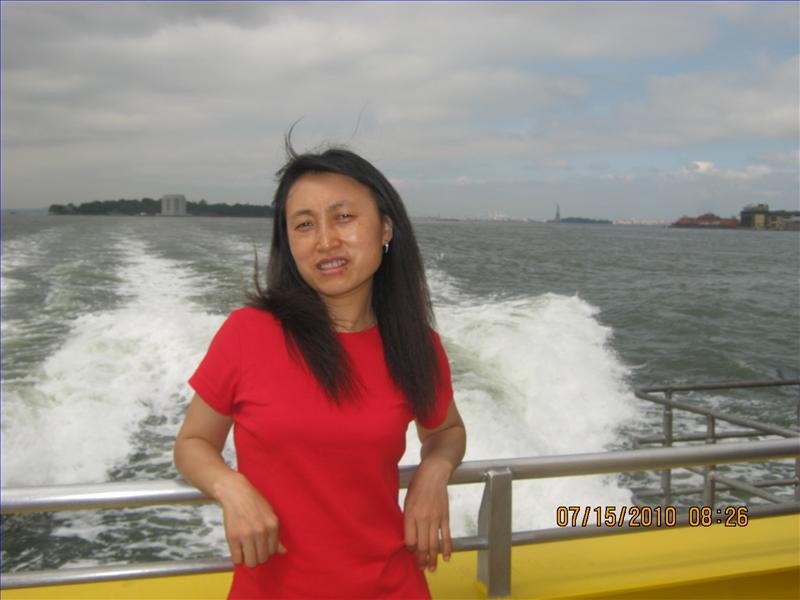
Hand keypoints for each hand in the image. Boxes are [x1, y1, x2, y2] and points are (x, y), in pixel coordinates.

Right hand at [215, 472, 287, 567]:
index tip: (261, 547)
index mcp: (272, 525)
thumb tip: (284, 552)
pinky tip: (238, 550)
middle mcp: (261, 531)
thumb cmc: (254, 503)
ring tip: (246, 551)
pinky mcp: (232, 537)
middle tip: (253, 549)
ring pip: (251, 562)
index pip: (273, 551)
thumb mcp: (270, 515)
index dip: (266, 551)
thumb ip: (276, 535)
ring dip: (248, 560)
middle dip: (258, 557)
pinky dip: (237, 559)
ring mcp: (246, 535)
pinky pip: (237, 559)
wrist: (236, 493)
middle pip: (262, 559)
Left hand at [403, 457, 452, 572]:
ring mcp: (435, 518)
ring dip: (433, 558)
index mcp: (410, 514)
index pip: (409, 540)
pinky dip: (447, 548)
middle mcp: (423, 519)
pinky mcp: (445, 517)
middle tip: (420, 569)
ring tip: (432, 569)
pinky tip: (447, 558)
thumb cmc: (416, 485)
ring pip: (434, 544)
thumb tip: (407, 534)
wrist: (433, 473)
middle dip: (421, 560)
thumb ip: (406, 517)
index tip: (410, 552)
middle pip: (422, 545)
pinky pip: (446, 536)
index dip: (409, 549)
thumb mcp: (406, 500)